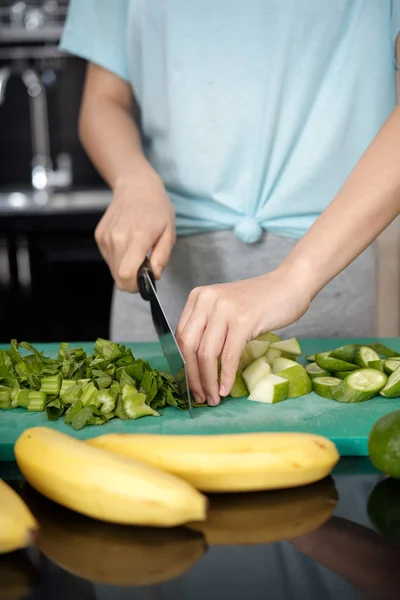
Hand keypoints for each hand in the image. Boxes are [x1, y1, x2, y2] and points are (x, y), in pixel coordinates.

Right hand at [95, 161, 175, 291]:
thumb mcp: (169, 232)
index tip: (145, 282)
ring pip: (113, 270)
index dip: (136, 285)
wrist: (136, 186)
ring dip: (125, 268)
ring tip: (137, 251)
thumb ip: (162, 257)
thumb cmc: (157, 208)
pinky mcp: (99, 236)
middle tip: (144, 268)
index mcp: (138, 237)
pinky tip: (128, 243)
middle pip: (119, 277)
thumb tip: (154, 276)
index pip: (127, 274)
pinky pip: (109, 259)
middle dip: (133, 280)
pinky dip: (119, 258)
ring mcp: (106, 237)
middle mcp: (117, 237)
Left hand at [176, 268, 311, 404]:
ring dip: (208, 381)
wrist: (290, 285)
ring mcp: (225, 309)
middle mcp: (207, 300)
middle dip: (192, 377)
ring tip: (213, 397)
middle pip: (189, 346)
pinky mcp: (243, 320)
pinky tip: (226, 389)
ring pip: (207, 354)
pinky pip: (229, 356)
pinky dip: (226, 376)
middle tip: (199, 396)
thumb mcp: (226, 308)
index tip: (189, 383)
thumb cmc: (260, 301)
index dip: (183, 364)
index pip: (180, 336)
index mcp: (199, 297)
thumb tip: (196, 364)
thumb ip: (209, 326)